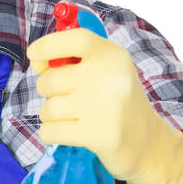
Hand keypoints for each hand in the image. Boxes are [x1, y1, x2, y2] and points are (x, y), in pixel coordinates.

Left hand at [26, 26, 182, 183]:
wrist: (148, 144)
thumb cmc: (119, 105)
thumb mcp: (108, 72)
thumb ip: (76, 61)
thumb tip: (38, 62)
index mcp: (112, 55)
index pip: (75, 39)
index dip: (48, 45)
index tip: (34, 56)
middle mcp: (109, 77)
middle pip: (51, 80)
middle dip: (47, 92)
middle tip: (66, 99)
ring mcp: (104, 107)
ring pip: (48, 108)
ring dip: (50, 116)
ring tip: (70, 118)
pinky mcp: (98, 135)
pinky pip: (51, 131)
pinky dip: (51, 134)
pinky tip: (66, 133)